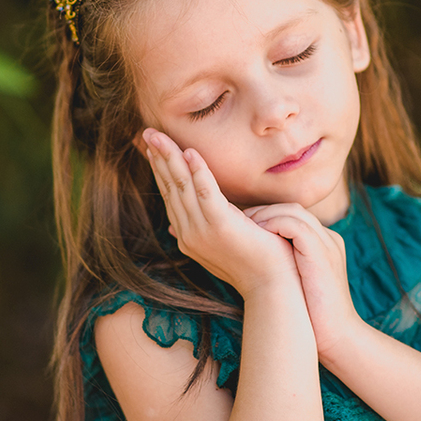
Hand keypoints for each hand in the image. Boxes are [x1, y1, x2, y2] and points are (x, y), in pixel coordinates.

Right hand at [143, 129, 299, 298]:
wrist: (272, 287)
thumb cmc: (254, 263)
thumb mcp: (220, 245)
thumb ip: (200, 231)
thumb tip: (174, 228)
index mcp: (188, 236)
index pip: (170, 195)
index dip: (160, 168)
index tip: (152, 146)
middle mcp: (189, 234)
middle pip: (170, 187)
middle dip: (159, 157)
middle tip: (148, 133)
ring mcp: (203, 232)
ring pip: (182, 186)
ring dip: (170, 158)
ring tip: (161, 136)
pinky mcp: (221, 227)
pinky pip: (206, 193)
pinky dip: (198, 172)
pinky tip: (190, 152)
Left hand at [243, 203, 361, 358]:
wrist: (337, 339)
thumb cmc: (313, 317)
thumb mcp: (297, 283)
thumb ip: (284, 266)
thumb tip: (252, 259)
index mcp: (325, 244)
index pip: (294, 216)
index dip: (267, 217)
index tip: (243, 227)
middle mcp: (329, 239)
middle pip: (292, 209)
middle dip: (263, 212)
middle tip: (238, 222)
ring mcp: (328, 245)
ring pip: (293, 212)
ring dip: (264, 216)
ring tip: (243, 227)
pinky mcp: (322, 254)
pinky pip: (296, 226)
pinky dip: (274, 225)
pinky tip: (256, 235)